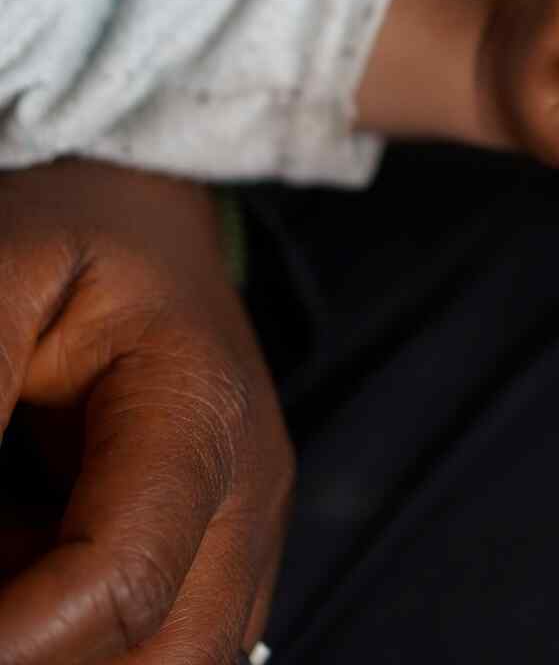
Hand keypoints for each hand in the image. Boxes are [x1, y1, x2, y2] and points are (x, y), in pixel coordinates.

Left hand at [0, 160, 292, 663]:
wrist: (153, 225)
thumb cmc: (80, 240)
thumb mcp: (2, 275)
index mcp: (201, 410)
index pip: (122, 584)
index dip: (11, 642)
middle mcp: (248, 490)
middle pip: (170, 657)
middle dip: (47, 653)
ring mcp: (246, 531)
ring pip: (170, 662)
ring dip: (61, 642)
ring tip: (12, 525)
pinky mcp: (225, 556)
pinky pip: (158, 644)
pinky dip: (73, 631)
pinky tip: (26, 551)